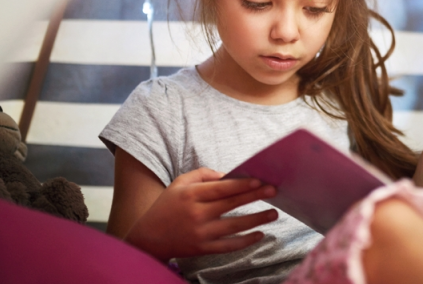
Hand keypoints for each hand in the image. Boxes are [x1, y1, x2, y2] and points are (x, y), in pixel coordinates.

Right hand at [124, 167, 278, 261]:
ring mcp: (200, 233)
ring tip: (273, 213)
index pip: (222, 188)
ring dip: (257, 220)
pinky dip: (246, 241)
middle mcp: (196, 214)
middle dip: (255, 196)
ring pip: (234, 226)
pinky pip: (229, 246)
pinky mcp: (203, 249)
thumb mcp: (180, 183)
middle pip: (231, 204)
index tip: (260, 180)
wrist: (148, 237)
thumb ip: (203, 175)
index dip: (242, 184)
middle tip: (274, 191)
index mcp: (191, 195)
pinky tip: (260, 234)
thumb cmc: (167, 206)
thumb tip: (228, 175)